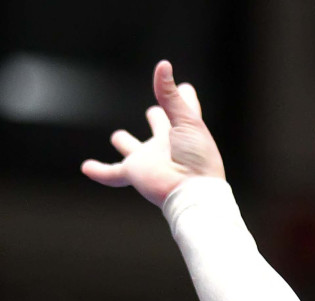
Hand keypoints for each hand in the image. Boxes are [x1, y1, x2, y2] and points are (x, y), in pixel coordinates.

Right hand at [81, 60, 224, 206]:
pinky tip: (86, 167)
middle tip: (154, 112)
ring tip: (119, 138)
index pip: (181, 111)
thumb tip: (162, 65)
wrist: (192, 191)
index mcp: (182, 132)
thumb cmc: (197, 158)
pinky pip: (112, 173)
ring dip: (126, 144)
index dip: (184, 98)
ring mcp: (148, 160)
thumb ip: (171, 95)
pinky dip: (99, 171)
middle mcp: (165, 146)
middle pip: (159, 129)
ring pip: (133, 151)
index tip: (185, 88)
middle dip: (157, 120)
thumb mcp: (187, 121)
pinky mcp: (134, 173)